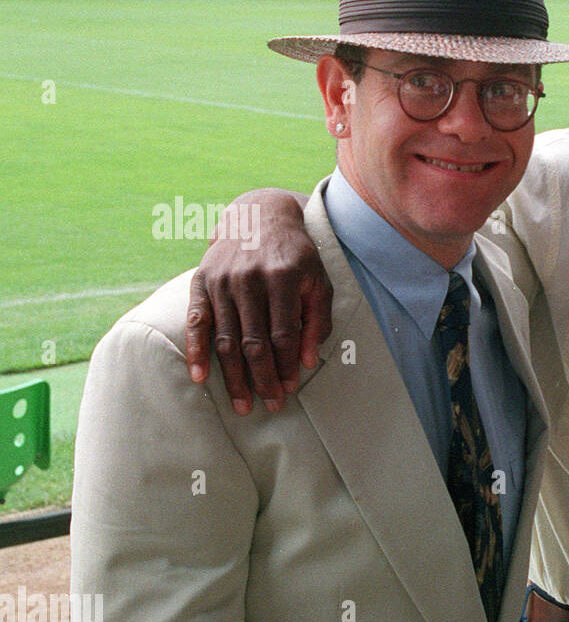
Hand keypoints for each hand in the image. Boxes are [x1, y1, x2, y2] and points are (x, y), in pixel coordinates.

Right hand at [185, 189, 330, 415]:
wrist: (259, 215)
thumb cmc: (296, 255)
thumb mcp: (318, 281)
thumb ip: (318, 320)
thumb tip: (307, 362)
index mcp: (282, 278)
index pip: (283, 335)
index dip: (286, 366)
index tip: (289, 390)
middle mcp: (249, 279)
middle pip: (254, 342)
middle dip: (263, 379)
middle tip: (270, 406)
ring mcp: (222, 281)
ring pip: (226, 339)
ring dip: (233, 377)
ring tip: (243, 405)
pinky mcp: (201, 281)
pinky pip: (197, 322)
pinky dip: (196, 351)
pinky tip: (200, 377)